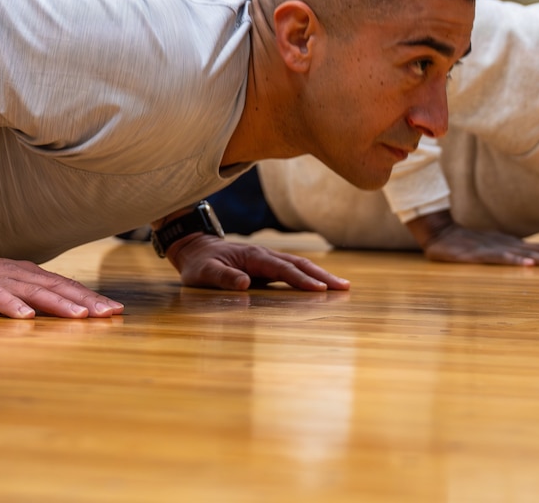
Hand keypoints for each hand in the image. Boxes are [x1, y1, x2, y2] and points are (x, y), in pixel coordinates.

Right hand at [0, 247, 124, 318]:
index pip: (67, 286)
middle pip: (58, 288)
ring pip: (35, 293)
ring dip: (59, 304)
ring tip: (80, 316)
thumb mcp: (11, 288)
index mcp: (30, 276)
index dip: (91, 298)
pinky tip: (27, 318)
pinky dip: (14, 307)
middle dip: (86, 301)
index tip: (116, 310)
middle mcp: (20, 275)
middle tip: (111, 314)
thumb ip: (34, 297)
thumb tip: (68, 312)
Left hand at [167, 234, 350, 291]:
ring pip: (298, 265)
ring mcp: (266, 259)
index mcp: (252, 256)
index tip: (321, 289)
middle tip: (344, 287)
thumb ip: (222, 278)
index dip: (302, 279)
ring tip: (342, 286)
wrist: (194, 248)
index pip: (282, 269)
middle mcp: (264, 255)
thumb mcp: (203, 273)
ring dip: (320, 275)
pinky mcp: (266, 266)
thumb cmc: (198, 263)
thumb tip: (244, 283)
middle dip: (322, 275)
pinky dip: (309, 276)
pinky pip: (292, 270)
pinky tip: (320, 284)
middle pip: (298, 264)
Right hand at [419, 223, 538, 266]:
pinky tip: (527, 264)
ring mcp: (493, 248)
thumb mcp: (489, 245)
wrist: (440, 231)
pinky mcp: (478, 254)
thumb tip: (527, 258)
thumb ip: (507, 251)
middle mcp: (506, 244)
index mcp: (510, 243)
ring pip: (523, 254)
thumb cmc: (465, 241)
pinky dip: (515, 260)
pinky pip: (499, 257)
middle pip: (536, 250)